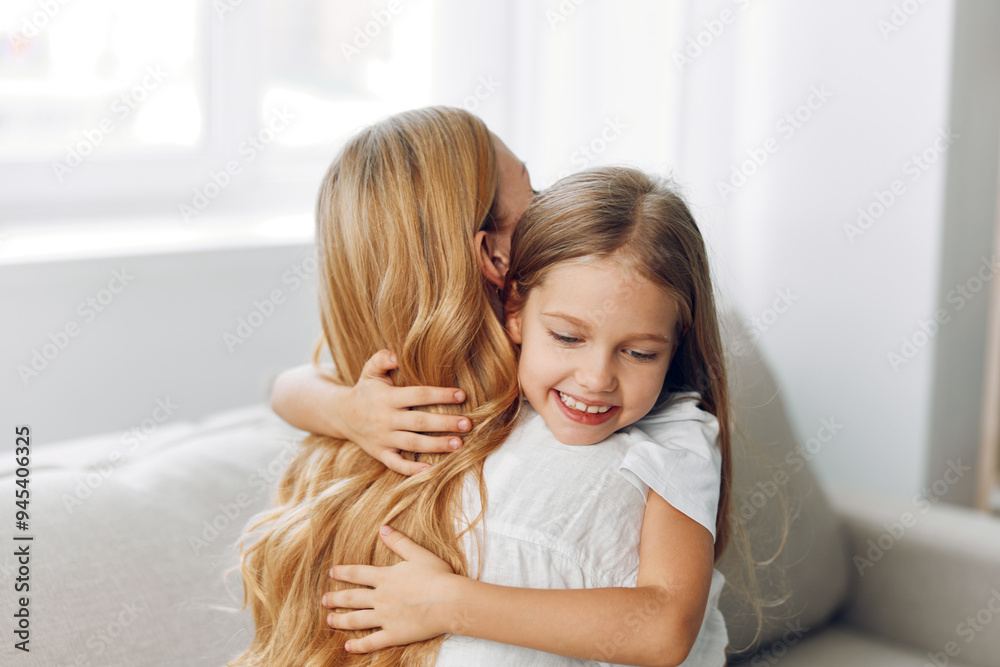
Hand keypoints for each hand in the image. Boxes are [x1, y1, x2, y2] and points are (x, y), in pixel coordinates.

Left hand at [322, 525, 457, 652]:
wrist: (448, 601)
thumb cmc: (437, 576)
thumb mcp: (418, 554)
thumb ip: (399, 542)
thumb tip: (383, 528)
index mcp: (385, 577)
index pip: (358, 573)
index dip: (343, 572)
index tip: (332, 572)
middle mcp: (380, 597)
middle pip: (352, 598)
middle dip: (336, 598)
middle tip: (324, 600)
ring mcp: (385, 617)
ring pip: (356, 619)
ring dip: (341, 620)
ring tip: (329, 620)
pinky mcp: (394, 634)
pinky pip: (372, 642)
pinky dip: (358, 645)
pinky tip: (348, 647)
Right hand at [342, 350, 471, 475]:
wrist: (342, 416)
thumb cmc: (366, 390)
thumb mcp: (371, 371)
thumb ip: (382, 359)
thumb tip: (396, 355)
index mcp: (388, 398)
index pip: (419, 395)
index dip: (441, 395)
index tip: (462, 395)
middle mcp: (386, 419)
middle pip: (420, 421)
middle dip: (445, 423)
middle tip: (467, 424)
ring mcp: (383, 438)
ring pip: (413, 443)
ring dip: (437, 445)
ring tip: (459, 444)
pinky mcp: (381, 454)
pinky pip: (396, 464)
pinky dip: (412, 469)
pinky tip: (431, 469)